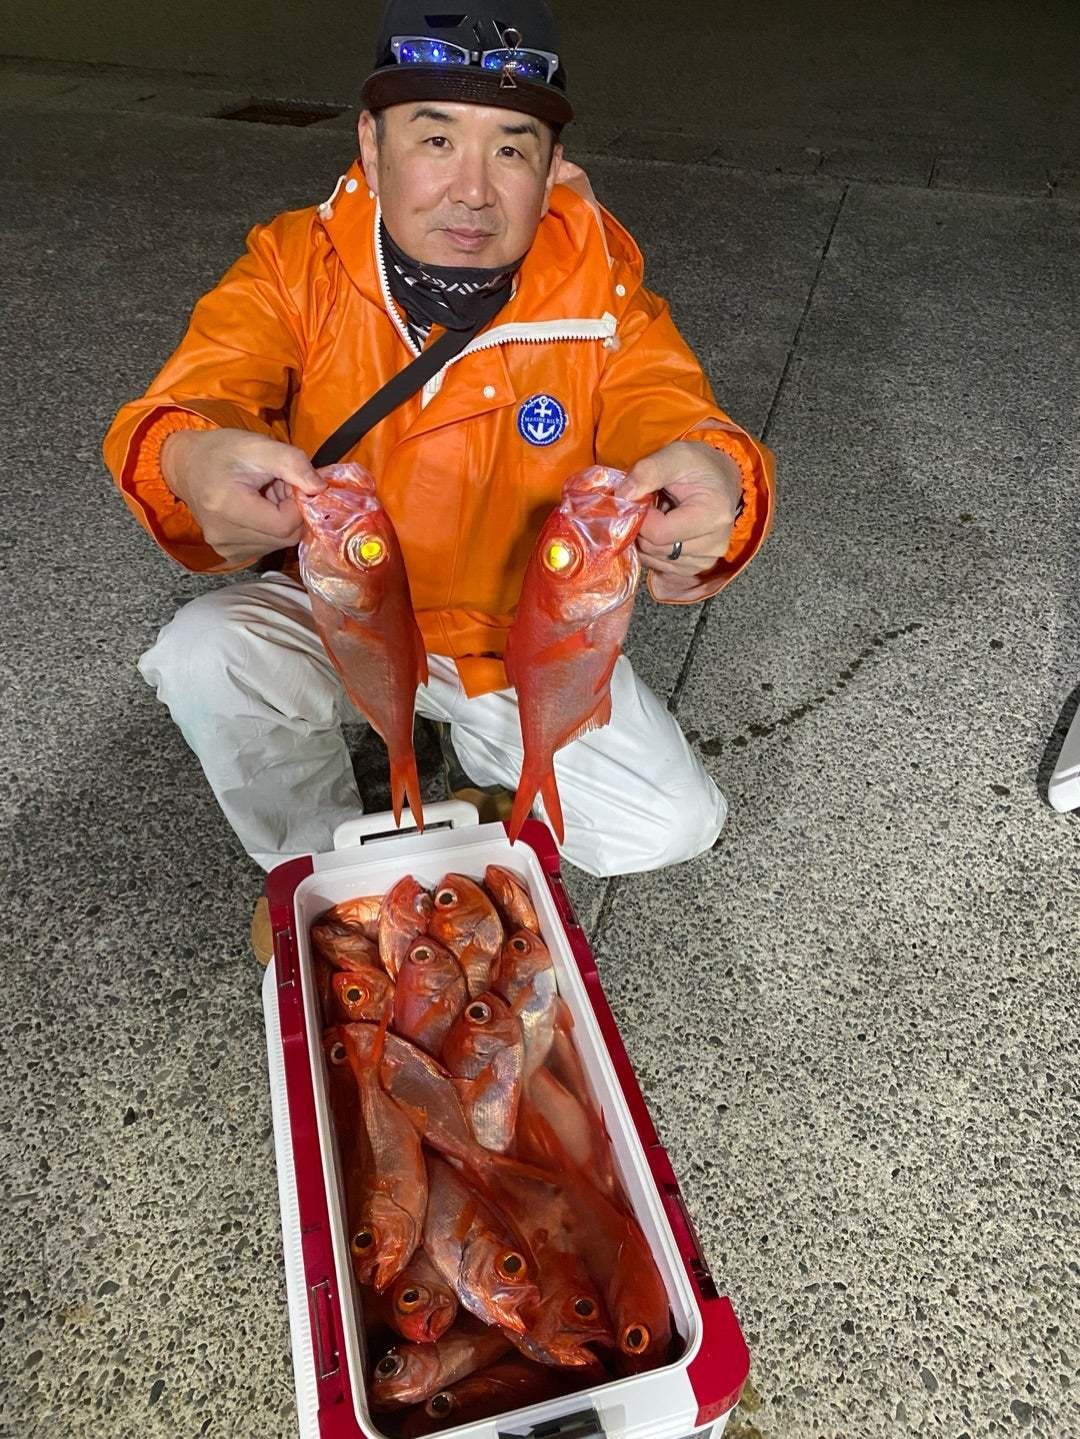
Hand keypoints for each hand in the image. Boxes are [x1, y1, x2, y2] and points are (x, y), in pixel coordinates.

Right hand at [161, 428, 324, 565]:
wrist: (188, 465)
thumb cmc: (223, 451)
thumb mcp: (258, 445)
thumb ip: (293, 463)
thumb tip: (320, 489)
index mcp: (227, 506)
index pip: (285, 525)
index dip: (298, 505)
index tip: (290, 484)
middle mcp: (223, 535)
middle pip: (285, 538)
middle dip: (292, 512)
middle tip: (280, 487)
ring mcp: (226, 549)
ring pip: (279, 545)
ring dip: (283, 521)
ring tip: (266, 496)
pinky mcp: (230, 554)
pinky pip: (268, 547)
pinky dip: (272, 529)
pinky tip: (259, 510)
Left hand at [625, 441, 742, 598]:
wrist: (721, 479)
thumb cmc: (699, 465)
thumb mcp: (675, 455)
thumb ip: (648, 471)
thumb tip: (622, 496)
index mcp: (713, 516)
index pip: (659, 533)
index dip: (641, 518)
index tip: (642, 500)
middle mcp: (714, 544)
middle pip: (655, 549)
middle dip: (642, 528)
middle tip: (648, 507)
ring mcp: (707, 560)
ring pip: (655, 560)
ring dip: (646, 540)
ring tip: (659, 517)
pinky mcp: (697, 567)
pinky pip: (662, 568)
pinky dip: (653, 552)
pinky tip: (661, 532)